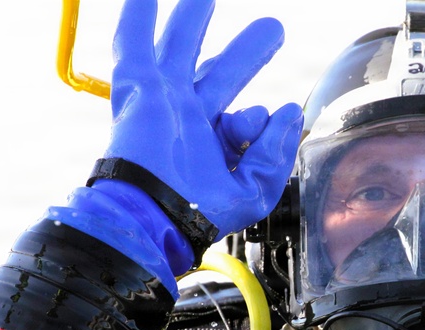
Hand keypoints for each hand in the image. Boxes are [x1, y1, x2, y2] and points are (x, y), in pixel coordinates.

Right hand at [106, 0, 303, 238]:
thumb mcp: (252, 193)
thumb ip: (274, 154)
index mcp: (214, 145)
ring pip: (181, 47)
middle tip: (274, 28)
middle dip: (248, 52)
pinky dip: (138, 15)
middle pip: (221, 73)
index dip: (256, 121)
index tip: (254, 124)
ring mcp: (163, 100)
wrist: (151, 214)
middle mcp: (189, 119)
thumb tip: (289, 112)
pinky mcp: (139, 88)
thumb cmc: (196, 214)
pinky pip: (134, 43)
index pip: (246, 119)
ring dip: (193, 19)